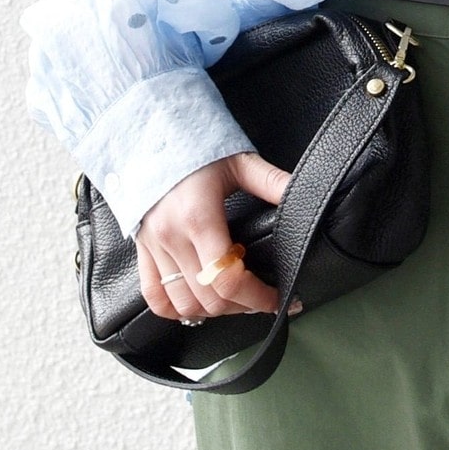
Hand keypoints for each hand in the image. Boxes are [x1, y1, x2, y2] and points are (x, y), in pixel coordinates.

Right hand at [134, 152, 290, 320]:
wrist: (153, 138)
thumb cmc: (198, 150)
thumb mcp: (240, 163)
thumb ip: (272, 182)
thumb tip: (305, 194)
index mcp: (199, 218)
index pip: (229, 279)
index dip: (258, 297)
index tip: (278, 299)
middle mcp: (173, 239)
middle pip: (210, 298)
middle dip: (242, 305)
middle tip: (262, 298)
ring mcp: (154, 249)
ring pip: (184, 306)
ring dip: (214, 310)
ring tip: (236, 299)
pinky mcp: (143, 252)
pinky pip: (155, 299)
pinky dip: (178, 311)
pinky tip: (199, 305)